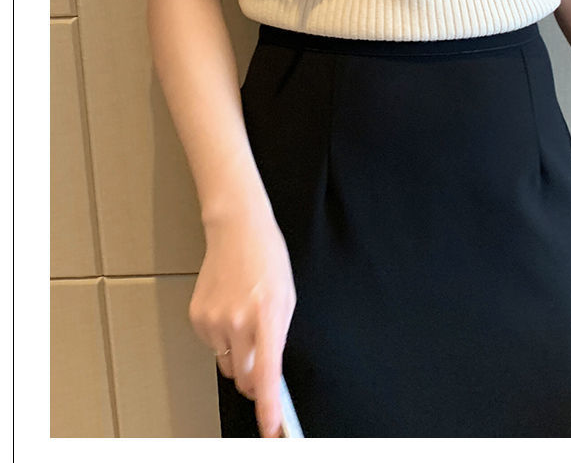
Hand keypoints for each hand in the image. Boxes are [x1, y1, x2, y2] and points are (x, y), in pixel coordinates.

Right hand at [188, 205, 296, 437]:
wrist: (236, 229)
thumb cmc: (267, 258)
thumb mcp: (286, 296)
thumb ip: (279, 335)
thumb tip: (270, 371)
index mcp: (267, 315)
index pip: (268, 374)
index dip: (269, 408)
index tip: (270, 429)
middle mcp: (238, 321)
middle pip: (245, 378)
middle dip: (256, 380)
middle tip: (263, 360)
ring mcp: (213, 320)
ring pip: (229, 364)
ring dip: (239, 354)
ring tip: (245, 318)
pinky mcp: (196, 318)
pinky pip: (213, 346)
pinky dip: (223, 337)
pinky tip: (229, 310)